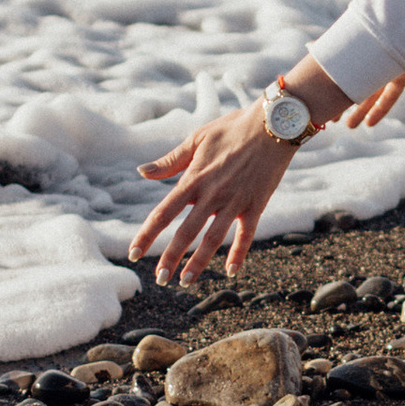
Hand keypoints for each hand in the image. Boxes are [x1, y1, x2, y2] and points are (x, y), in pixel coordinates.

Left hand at [129, 56, 404, 288]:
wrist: (272, 124)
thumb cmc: (231, 128)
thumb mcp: (196, 139)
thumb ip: (169, 161)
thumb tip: (141, 172)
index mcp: (193, 179)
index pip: (163, 213)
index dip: (147, 235)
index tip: (133, 253)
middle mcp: (211, 194)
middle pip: (186, 232)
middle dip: (170, 257)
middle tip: (159, 278)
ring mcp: (234, 201)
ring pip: (213, 239)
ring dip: (198, 261)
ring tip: (186, 280)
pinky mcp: (256, 204)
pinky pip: (246, 234)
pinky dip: (238, 253)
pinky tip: (230, 271)